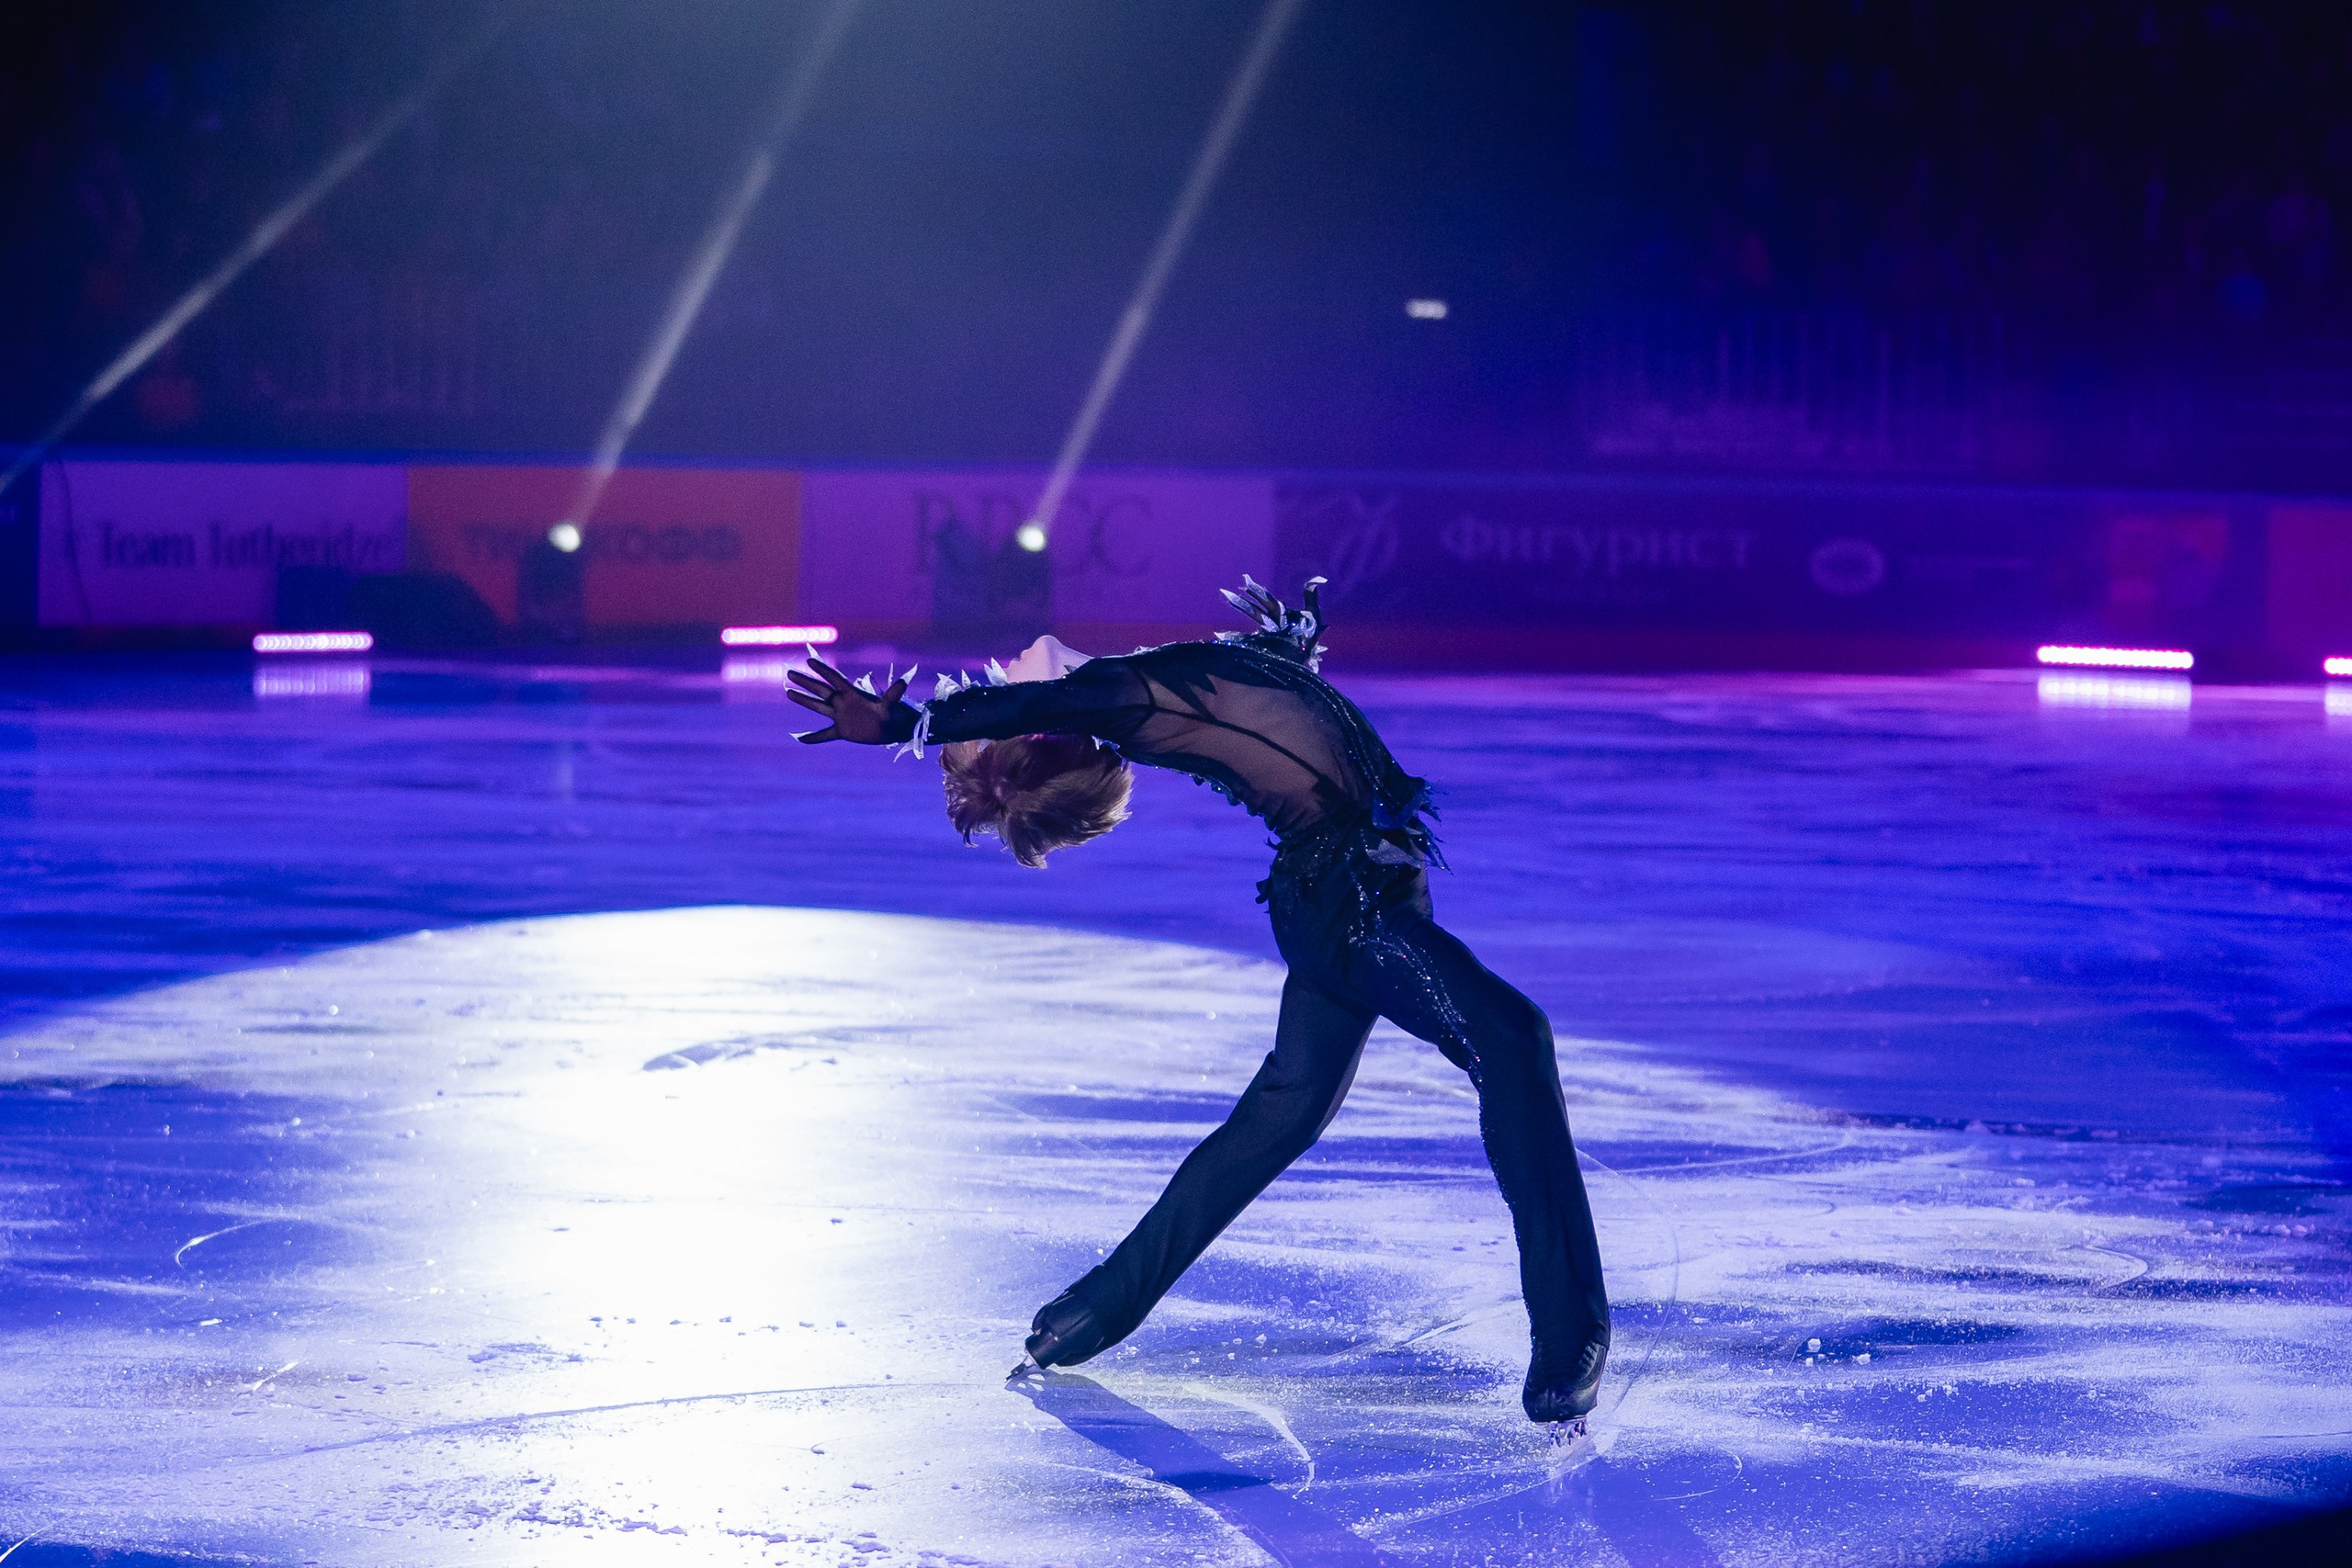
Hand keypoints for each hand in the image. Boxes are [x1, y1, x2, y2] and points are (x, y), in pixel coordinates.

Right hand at [786, 656, 908, 744]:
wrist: (895, 730)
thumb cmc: (895, 715)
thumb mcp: (892, 706)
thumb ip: (894, 695)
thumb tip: (904, 683)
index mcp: (853, 695)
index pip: (835, 679)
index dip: (823, 670)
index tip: (809, 661)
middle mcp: (844, 703)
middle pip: (821, 690)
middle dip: (806, 682)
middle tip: (790, 673)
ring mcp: (842, 716)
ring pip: (819, 707)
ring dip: (804, 700)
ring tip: (789, 692)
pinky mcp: (843, 731)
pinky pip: (825, 734)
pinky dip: (814, 737)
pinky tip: (801, 739)